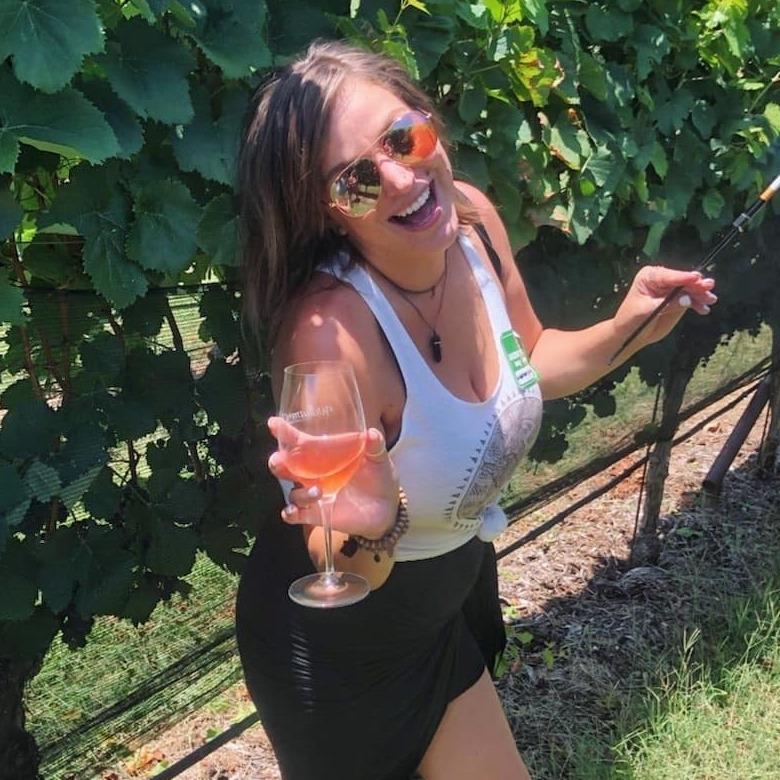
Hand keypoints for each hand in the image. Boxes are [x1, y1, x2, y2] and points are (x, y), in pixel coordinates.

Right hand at [267, 419, 398, 538]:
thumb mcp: (379, 460)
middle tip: (278, 460)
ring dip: (299, 492)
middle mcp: (313, 473)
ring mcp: (313, 494)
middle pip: (285, 466)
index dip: (284, 432)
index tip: (274, 424)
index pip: (300, 442)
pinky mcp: (316, 514)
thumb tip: (371, 433)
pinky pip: (294, 514)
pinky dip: (290, 513)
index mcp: (324, 455)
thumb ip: (375, 446)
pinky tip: (294, 512)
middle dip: (277, 462)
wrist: (386, 509)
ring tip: (318, 491)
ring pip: (292, 492)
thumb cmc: (378, 478)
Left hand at [613, 266, 717, 349]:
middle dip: (696, 285)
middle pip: (683, 280)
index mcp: (649, 276)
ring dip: (701, 294)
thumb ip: (668, 304)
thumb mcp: (648, 311)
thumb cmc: (633, 319)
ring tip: (710, 301)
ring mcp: (672, 288)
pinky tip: (704, 310)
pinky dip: (698, 303)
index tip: (696, 278)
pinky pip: (692, 299)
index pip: (670, 276)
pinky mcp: (679, 299)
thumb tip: (688, 299)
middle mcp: (662, 279)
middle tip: (709, 287)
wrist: (632, 333)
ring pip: (691, 289)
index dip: (683, 277)